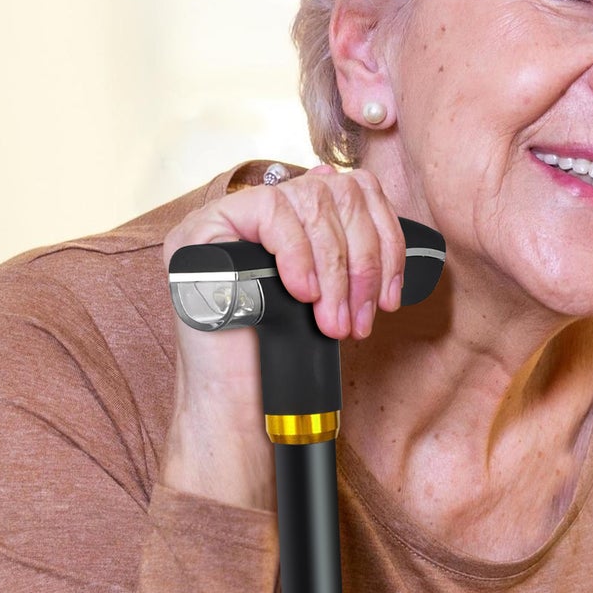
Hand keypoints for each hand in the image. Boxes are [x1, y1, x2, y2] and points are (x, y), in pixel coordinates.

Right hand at [158, 164, 405, 510]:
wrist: (241, 404)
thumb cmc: (283, 354)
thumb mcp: (330, 290)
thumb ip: (343, 242)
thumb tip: (359, 188)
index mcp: (289, 220)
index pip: (350, 188)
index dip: (383, 237)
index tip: (390, 294)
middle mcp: (256, 210)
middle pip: (335, 193)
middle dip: (362, 260)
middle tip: (362, 317)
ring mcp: (225, 217)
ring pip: (309, 201)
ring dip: (334, 268)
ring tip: (333, 320)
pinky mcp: (202, 228)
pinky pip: (269, 209)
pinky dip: (298, 253)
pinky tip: (301, 293)